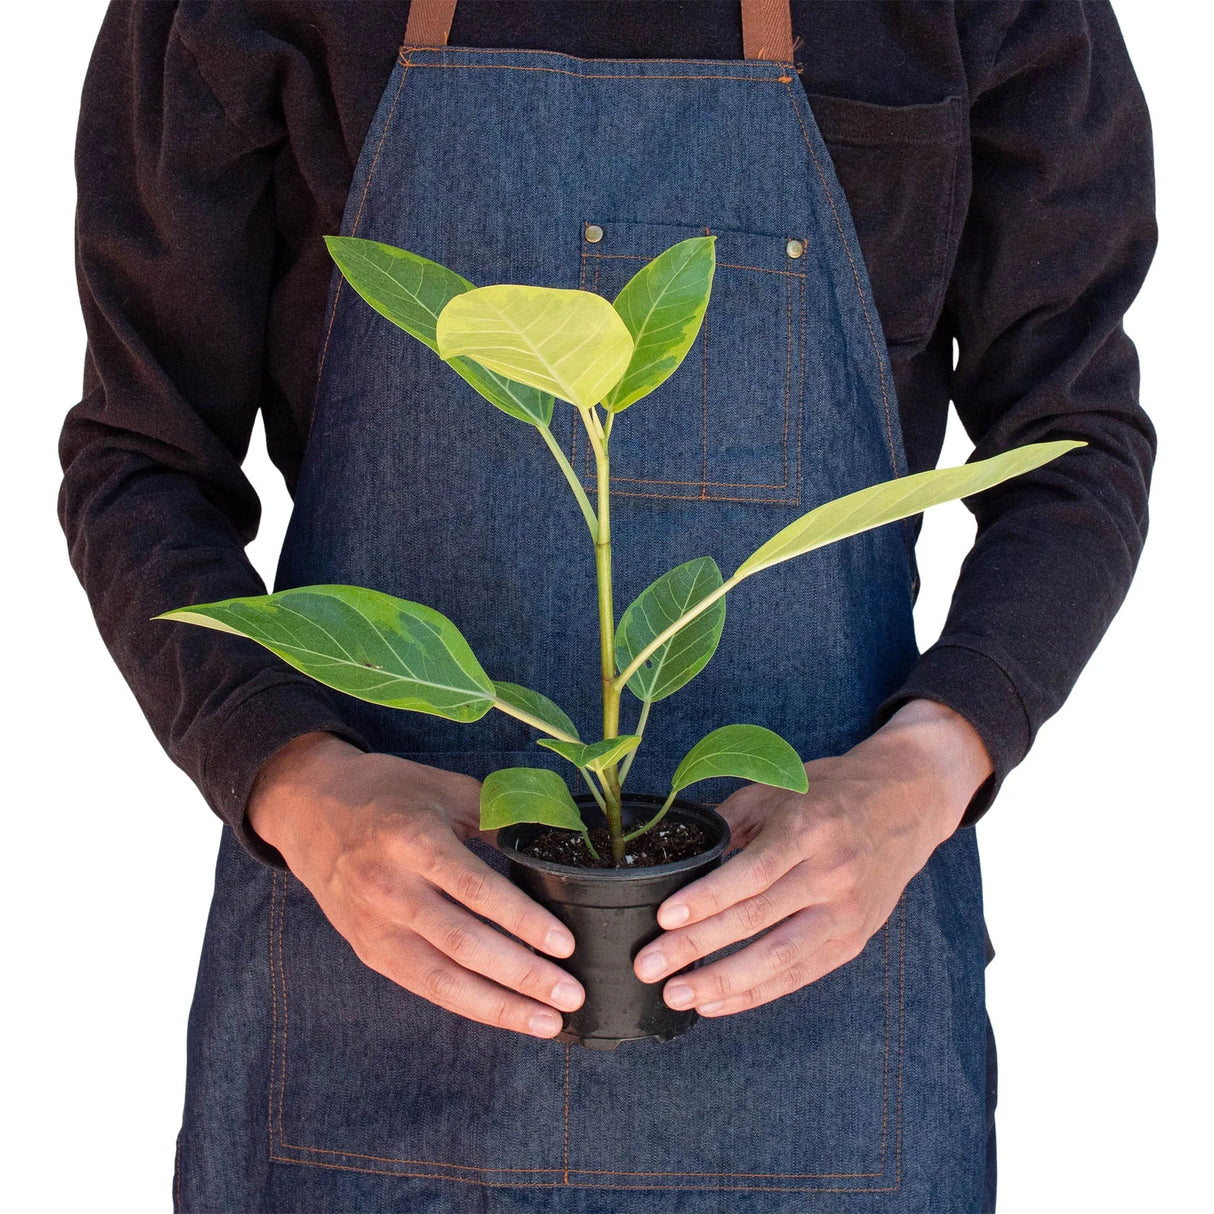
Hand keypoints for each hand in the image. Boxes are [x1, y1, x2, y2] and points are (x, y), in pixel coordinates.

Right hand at [247, 731, 584, 1037]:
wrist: (308, 807)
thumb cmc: (387, 792)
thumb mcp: (444, 789)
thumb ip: (495, 817)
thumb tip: (551, 845)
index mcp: (415, 841)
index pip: (476, 891)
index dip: (522, 921)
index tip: (564, 944)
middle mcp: (392, 889)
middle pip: (464, 944)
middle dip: (522, 975)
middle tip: (571, 993)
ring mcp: (376, 926)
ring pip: (442, 980)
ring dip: (499, 1007)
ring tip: (547, 1021)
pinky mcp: (369, 951)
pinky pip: (423, 986)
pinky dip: (468, 1004)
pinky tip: (504, 1014)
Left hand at [633, 700, 992, 1016]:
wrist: (907, 802)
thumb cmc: (831, 791)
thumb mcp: (780, 787)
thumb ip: (729, 818)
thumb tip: (676, 846)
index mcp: (809, 829)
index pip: (752, 872)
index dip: (708, 898)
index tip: (664, 918)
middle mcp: (832, 873)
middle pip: (757, 919)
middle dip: (697, 946)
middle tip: (648, 965)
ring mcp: (847, 911)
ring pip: (779, 958)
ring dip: (722, 981)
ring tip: (676, 994)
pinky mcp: (853, 940)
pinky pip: (799, 975)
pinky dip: (755, 993)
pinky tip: (716, 1002)